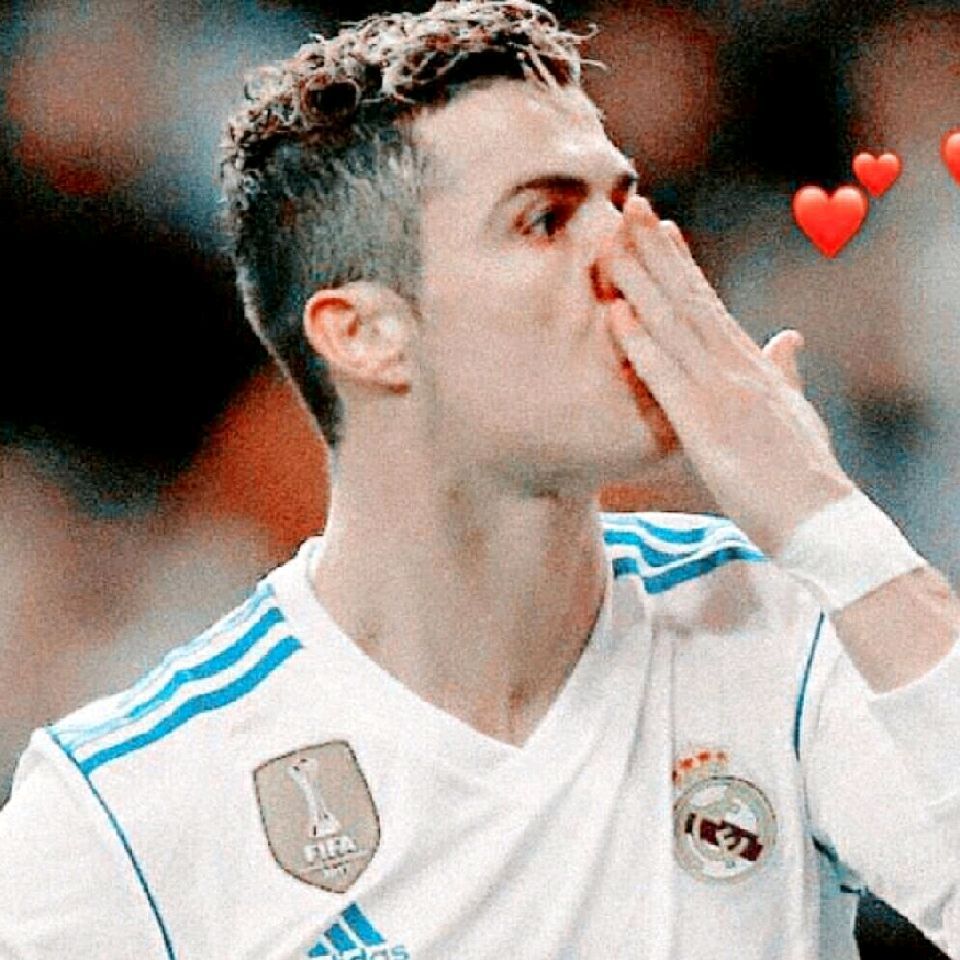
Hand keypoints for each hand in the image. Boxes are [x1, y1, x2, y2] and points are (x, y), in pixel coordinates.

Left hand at [604, 196, 854, 554]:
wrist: (822, 518)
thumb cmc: (804, 472)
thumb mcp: (794, 411)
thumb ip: (784, 370)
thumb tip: (787, 337)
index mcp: (750, 362)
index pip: (707, 301)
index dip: (679, 262)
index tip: (658, 227)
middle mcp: (734, 364)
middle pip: (686, 296)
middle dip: (655, 250)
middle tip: (628, 206)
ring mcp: (719, 389)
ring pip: (671, 323)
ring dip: (638, 280)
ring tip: (610, 241)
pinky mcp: (704, 422)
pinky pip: (665, 374)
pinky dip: (639, 342)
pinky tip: (616, 313)